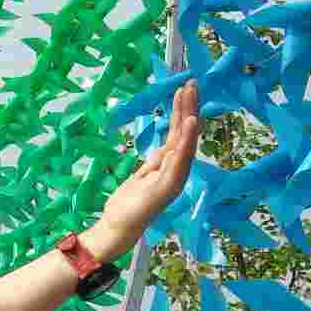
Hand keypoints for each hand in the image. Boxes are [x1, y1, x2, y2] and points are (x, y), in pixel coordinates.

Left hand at [87, 80, 200, 261]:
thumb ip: (155, 161)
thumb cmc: (129, 204)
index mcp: (170, 165)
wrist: (118, 228)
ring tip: (191, 96)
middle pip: (185, 134)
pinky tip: (189, 125)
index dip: (182, 110)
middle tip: (192, 82)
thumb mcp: (142, 175)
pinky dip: (186, 143)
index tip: (185, 88)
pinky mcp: (167, 188)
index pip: (179, 133)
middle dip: (188, 107)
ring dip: (189, 119)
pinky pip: (179, 161)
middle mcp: (177, 170)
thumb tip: (166, 147)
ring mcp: (174, 179)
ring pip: (185, 143)